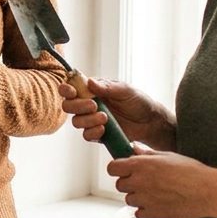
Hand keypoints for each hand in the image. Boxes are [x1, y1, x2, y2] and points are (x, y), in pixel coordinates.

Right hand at [59, 77, 174, 150]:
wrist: (150, 122)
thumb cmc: (138, 101)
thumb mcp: (125, 90)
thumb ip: (107, 87)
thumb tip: (89, 82)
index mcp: (92, 90)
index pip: (71, 87)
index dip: (66, 89)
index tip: (72, 92)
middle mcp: (88, 104)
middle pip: (68, 106)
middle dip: (78, 106)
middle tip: (94, 106)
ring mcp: (92, 120)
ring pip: (76, 121)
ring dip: (87, 120)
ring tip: (105, 118)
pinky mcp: (97, 134)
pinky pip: (86, 135)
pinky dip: (92, 133)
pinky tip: (104, 130)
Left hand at [105, 144, 216, 217]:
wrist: (209, 192)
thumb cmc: (192, 171)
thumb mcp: (168, 156)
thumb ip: (147, 154)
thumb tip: (134, 149)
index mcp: (141, 164)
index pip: (113, 168)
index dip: (118, 169)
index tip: (125, 171)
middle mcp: (139, 181)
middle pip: (120, 185)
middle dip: (130, 184)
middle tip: (146, 183)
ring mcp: (144, 199)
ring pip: (129, 200)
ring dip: (139, 198)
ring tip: (158, 194)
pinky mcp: (152, 215)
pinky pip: (139, 214)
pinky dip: (146, 212)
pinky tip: (160, 205)